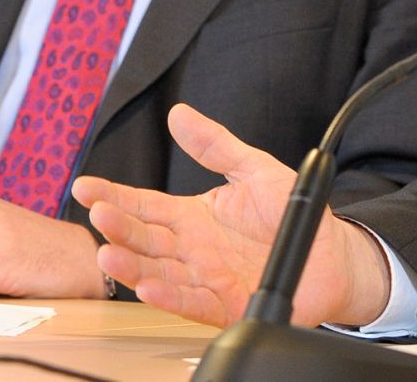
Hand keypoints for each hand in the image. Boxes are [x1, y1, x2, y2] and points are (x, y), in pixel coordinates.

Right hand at [72, 103, 391, 328]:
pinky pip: (189, 301)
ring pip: (157, 271)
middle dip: (118, 227)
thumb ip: (215, 145)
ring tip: (108, 254)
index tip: (84, 187)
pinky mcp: (223, 303)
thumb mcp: (253, 168)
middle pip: (144, 238)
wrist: (331, 253)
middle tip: (98, 214)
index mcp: (193, 216)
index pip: (144, 204)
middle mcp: (192, 248)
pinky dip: (167, 295)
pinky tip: (147, 286)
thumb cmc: (291, 213)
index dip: (114, 195)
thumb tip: (180, 113)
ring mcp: (205, 277)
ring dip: (131, 265)